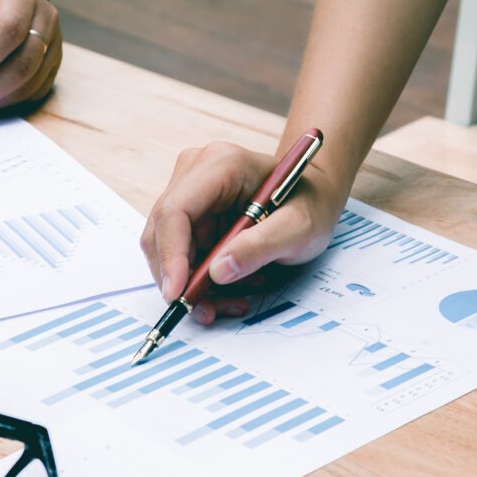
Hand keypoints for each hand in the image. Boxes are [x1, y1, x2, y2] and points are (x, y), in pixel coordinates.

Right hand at [140, 142, 346, 324]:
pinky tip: (230, 288)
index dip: (170, 255)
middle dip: (180, 278)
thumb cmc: (310, 204)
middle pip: (163, 232)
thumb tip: (218, 272)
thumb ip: (261, 247)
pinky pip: (181, 255)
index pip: (175, 210)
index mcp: (221, 165)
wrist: (314, 196)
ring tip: (232, 301)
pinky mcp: (191, 215)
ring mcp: (190, 193)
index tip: (177, 294)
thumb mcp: (300, 228)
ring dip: (192, 285)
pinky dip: (199, 280)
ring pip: (168, 249)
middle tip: (207, 311)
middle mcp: (195, 173)